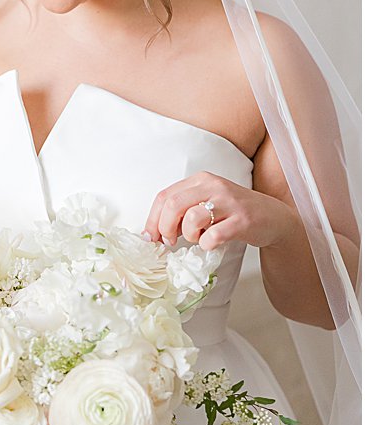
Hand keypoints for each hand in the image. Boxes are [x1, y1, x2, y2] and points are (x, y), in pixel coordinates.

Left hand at [143, 171, 300, 251]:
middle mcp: (214, 186)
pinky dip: (207, 244)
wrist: (274, 218)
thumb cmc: (233, 212)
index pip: (164, 196)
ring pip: (192, 219)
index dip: (152, 219)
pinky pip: (213, 235)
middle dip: (165, 228)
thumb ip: (182, 210)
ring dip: (189, 235)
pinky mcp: (242, 220)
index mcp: (200, 180)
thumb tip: (154, 232)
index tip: (151, 237)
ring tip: (198, 238)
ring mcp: (229, 202)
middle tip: (170, 241)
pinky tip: (212, 243)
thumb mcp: (206, 203)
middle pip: (173, 205)